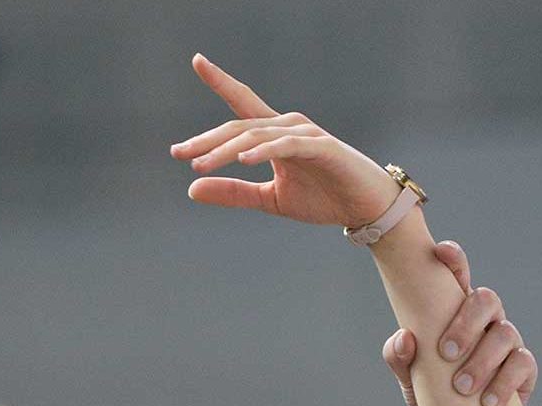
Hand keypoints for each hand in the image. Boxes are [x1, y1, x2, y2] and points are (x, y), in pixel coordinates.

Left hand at [170, 55, 398, 228]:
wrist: (363, 208)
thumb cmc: (321, 197)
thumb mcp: (269, 199)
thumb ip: (232, 192)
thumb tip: (191, 188)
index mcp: (274, 133)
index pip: (242, 104)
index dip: (220, 80)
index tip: (197, 61)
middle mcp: (287, 126)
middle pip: (240, 126)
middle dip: (207, 140)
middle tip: (178, 153)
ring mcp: (305, 134)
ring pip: (257, 136)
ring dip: (227, 150)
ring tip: (199, 164)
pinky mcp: (322, 148)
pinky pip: (287, 146)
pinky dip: (264, 151)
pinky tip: (243, 159)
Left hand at [382, 242, 537, 405]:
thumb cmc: (430, 390)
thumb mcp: (408, 375)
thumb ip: (398, 356)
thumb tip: (405, 338)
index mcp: (456, 309)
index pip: (457, 275)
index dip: (453, 260)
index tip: (440, 252)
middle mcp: (485, 319)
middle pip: (486, 299)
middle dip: (466, 323)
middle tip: (446, 353)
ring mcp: (507, 341)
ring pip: (505, 334)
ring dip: (482, 361)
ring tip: (462, 388)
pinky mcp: (523, 368)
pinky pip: (522, 364)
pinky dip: (504, 383)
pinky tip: (487, 402)